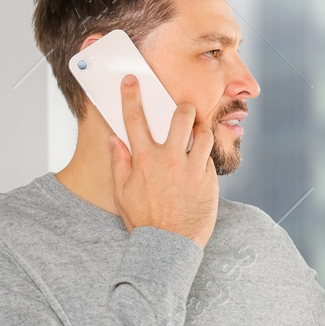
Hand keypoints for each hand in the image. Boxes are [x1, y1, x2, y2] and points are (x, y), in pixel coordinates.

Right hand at [109, 74, 217, 248]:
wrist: (169, 244)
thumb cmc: (145, 220)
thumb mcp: (122, 192)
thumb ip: (119, 163)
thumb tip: (114, 140)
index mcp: (144, 159)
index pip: (135, 118)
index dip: (131, 95)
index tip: (132, 81)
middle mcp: (169, 159)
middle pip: (180, 117)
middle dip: (183, 108)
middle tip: (183, 110)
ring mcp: (192, 168)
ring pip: (203, 133)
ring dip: (200, 128)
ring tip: (196, 132)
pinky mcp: (209, 180)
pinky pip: (210, 158)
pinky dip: (205, 155)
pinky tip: (200, 160)